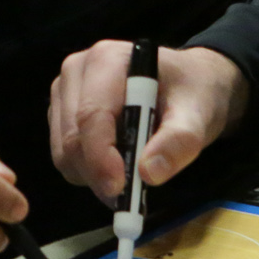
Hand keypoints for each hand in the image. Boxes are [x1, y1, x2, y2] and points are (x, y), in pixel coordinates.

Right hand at [49, 42, 247, 199]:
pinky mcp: (61, 113)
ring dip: (93, 176)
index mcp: (108, 60)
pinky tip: (115, 164)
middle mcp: (78, 70)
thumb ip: (179, 142)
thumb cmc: (190, 93)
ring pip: (64, 152)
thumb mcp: (198, 116)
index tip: (121, 190)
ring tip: (129, 175)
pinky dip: (88, 172)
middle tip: (130, 197)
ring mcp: (65, 92)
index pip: (91, 115)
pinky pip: (63, 155)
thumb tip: (148, 173)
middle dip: (99, 174)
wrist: (186, 85)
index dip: (101, 157)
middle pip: (73, 137)